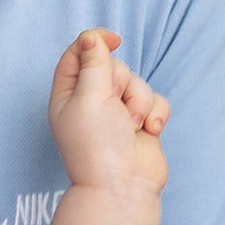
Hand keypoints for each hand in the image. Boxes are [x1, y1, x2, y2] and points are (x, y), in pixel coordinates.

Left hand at [46, 28, 169, 200]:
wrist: (124, 186)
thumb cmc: (98, 145)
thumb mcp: (89, 97)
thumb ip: (93, 63)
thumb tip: (92, 38)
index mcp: (69, 95)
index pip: (79, 54)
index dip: (95, 42)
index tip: (114, 40)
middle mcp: (92, 102)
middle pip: (114, 66)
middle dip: (122, 82)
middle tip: (116, 105)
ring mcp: (118, 113)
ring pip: (138, 83)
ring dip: (139, 102)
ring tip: (132, 126)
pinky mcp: (142, 122)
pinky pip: (156, 101)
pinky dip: (155, 114)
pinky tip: (149, 132)